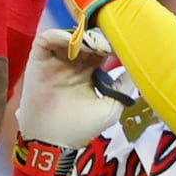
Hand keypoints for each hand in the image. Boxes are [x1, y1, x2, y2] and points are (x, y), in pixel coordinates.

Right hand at [16, 28, 122, 147]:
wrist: (53, 140)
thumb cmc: (80, 127)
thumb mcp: (110, 108)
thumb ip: (124, 87)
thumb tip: (138, 69)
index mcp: (89, 73)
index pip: (101, 50)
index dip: (111, 44)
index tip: (122, 43)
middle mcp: (72, 64)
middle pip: (85, 39)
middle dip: (97, 37)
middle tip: (107, 42)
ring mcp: (54, 62)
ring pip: (67, 37)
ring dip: (80, 36)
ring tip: (91, 44)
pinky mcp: (38, 61)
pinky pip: (44, 40)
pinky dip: (57, 35)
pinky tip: (71, 42)